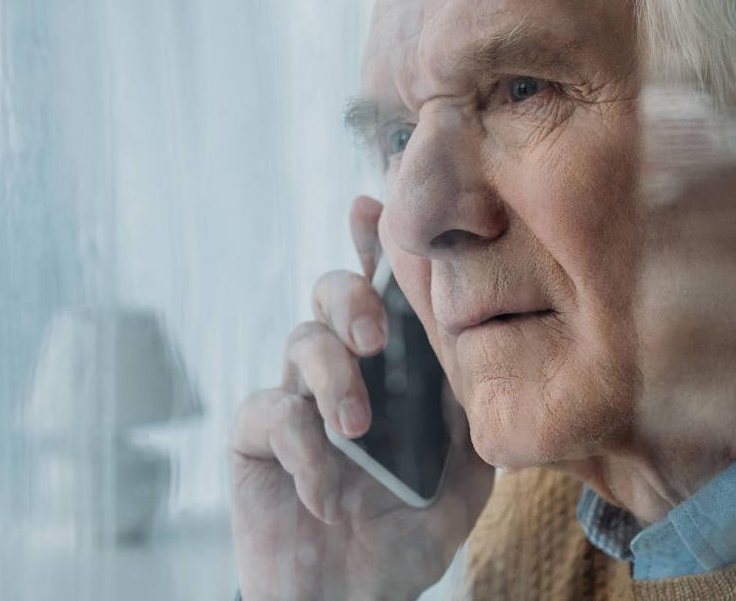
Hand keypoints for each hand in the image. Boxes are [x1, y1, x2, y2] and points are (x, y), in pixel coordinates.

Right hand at [230, 196, 494, 600]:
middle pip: (328, 292)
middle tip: (377, 337)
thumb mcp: (464, 474)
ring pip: (300, 343)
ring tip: (360, 431)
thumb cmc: (406, 533)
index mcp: (389, 369)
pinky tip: (328, 495)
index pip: (381, 289)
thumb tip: (480, 344)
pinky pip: (269, 414)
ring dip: (335, 378)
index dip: (373, 241)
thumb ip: (470, 410)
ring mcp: (295, 403)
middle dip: (351, 296)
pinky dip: (304, 450)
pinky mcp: (255, 442)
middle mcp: (339, 371)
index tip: (375, 202)